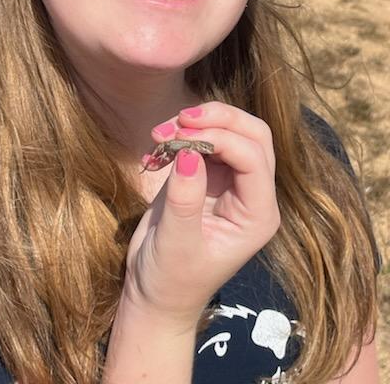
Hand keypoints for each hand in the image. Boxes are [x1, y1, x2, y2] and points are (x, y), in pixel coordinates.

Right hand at [122, 101, 279, 327]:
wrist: (154, 294)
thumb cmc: (171, 280)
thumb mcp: (176, 243)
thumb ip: (185, 199)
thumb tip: (188, 153)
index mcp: (258, 215)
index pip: (253, 159)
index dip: (222, 138)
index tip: (182, 135)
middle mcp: (252, 194)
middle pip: (252, 135)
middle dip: (218, 119)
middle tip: (179, 119)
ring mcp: (230, 182)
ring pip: (228, 132)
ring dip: (196, 124)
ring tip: (159, 133)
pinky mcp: (207, 176)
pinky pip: (202, 142)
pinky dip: (180, 136)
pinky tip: (155, 149)